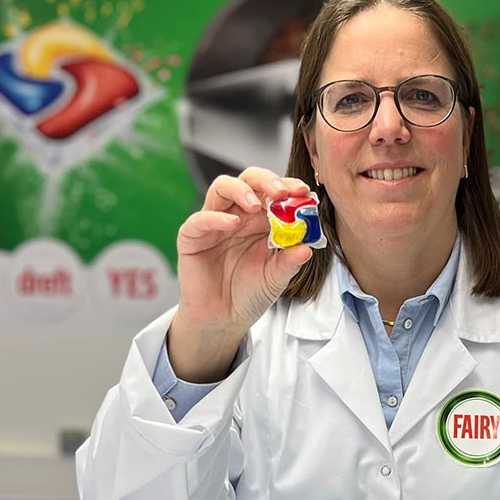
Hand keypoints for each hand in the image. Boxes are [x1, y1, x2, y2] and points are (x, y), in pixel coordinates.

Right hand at [168, 167, 313, 381]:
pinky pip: (200, 219)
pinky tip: (231, 222)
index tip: (304, 191)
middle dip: (267, 181)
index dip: (289, 187)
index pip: (274, 192)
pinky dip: (215, 217)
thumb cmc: (250, 293)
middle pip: (249, 180)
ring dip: (241, 190)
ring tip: (256, 204)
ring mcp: (214, 223)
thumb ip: (290, 261)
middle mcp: (238, 214)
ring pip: (222, 188)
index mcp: (261, 219)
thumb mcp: (276, 278)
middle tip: (282, 192)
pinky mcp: (192, 237)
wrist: (223, 320)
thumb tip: (307, 247)